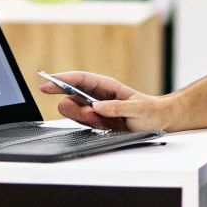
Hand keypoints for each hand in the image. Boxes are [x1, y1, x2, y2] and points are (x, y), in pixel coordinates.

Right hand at [37, 71, 169, 132]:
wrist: (160, 122)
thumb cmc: (152, 111)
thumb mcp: (138, 109)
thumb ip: (117, 107)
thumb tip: (96, 106)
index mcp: (107, 86)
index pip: (79, 79)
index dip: (61, 80)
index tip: (46, 83)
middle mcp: (98, 96)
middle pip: (72, 96)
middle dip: (75, 107)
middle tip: (90, 115)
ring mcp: (96, 109)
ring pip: (76, 111)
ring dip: (85, 119)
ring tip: (104, 122)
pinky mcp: (98, 121)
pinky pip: (84, 122)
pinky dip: (91, 126)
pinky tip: (104, 126)